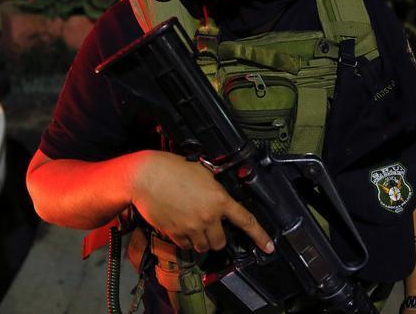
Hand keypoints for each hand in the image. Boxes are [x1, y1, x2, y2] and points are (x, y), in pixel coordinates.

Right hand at [131, 151, 273, 254]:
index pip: (246, 221)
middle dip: (217, 237)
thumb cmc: (173, 169)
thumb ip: (215, 190)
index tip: (269, 247)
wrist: (146, 176)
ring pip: (203, 247)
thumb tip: (220, 200)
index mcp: (219, 199)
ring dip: (201, 240)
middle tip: (209, 225)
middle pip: (220, 242)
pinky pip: (185, 246)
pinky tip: (180, 225)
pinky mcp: (175, 233)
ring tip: (193, 225)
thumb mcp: (203, 173)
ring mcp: (191, 227)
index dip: (260, 236)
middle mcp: (208, 217)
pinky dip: (185, 240)